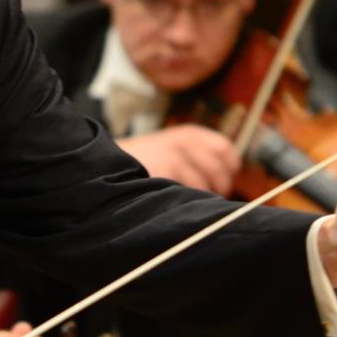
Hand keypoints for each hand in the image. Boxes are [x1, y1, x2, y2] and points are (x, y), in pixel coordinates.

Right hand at [120, 124, 240, 193]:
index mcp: (189, 133)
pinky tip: (174, 203)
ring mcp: (174, 157)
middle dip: (219, 188)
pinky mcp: (164, 173)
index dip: (230, 168)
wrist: (106, 165)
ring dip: (201, 199)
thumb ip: (198, 157)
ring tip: (187, 202)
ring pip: (204, 186)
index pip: (225, 149)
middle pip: (218, 170)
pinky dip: (186, 203)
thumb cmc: (143, 162)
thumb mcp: (171, 148)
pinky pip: (188, 194)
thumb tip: (228, 180)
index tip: (225, 180)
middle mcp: (184, 141)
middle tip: (210, 198)